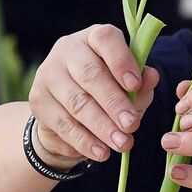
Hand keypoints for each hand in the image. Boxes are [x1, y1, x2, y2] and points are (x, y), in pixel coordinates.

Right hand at [28, 24, 160, 163]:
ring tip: (122, 144)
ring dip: (102, 127)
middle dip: (114, 103)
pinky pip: (64, 124)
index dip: (121, 62)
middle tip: (132, 126)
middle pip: (91, 75)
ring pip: (77, 102)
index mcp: (94, 38)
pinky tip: (102, 153)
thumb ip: (141, 83)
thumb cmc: (107, 91)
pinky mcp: (39, 100)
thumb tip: (152, 76)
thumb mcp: (128, 87)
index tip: (135, 85)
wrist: (68, 111)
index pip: (105, 39)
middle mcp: (68, 50)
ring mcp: (49, 73)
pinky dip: (85, 141)